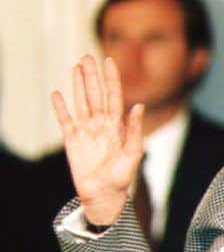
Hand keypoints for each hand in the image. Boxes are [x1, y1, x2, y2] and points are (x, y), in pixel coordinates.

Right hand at [51, 55, 144, 224]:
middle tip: (87, 56)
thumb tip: (138, 106)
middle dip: (91, 75)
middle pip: (95, 94)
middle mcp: (101, 124)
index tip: (110, 60)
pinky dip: (61, 108)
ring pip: (81, 102)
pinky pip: (65, 121)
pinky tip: (58, 93)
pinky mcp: (72, 142)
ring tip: (75, 67)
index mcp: (117, 125)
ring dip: (78, 85)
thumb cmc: (123, 177)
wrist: (105, 195)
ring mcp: (86, 131)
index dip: (112, 78)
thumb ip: (135, 129)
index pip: (114, 95)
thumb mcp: (134, 153)